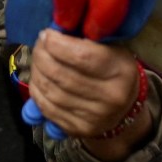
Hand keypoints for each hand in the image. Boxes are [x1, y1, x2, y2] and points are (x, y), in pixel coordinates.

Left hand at [28, 31, 145, 139]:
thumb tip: (52, 32)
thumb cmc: (113, 68)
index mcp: (120, 70)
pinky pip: (48, 109)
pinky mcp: (79, 129)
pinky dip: (37, 91)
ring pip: (51, 91)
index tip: (47, 34)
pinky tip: (38, 79)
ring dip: (36, 71)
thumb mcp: (110, 47)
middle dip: (41, 55)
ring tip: (38, 60)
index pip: (80, 56)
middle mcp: (110, 97)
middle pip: (61, 74)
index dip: (56, 43)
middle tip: (39, 45)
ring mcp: (95, 117)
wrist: (125, 106)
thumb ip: (84, 37)